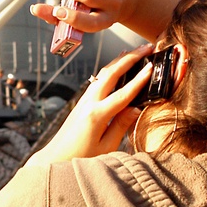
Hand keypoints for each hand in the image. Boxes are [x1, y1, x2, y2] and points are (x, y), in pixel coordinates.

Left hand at [32, 44, 153, 162]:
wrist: (54, 159)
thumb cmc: (80, 158)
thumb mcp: (106, 148)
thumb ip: (121, 126)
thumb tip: (136, 108)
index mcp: (96, 115)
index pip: (123, 94)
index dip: (139, 80)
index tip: (152, 66)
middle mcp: (88, 103)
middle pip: (111, 74)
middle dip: (130, 58)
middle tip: (146, 48)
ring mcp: (83, 101)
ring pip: (103, 74)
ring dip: (119, 61)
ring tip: (135, 52)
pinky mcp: (81, 103)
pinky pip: (98, 81)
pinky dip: (110, 71)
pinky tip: (118, 68)